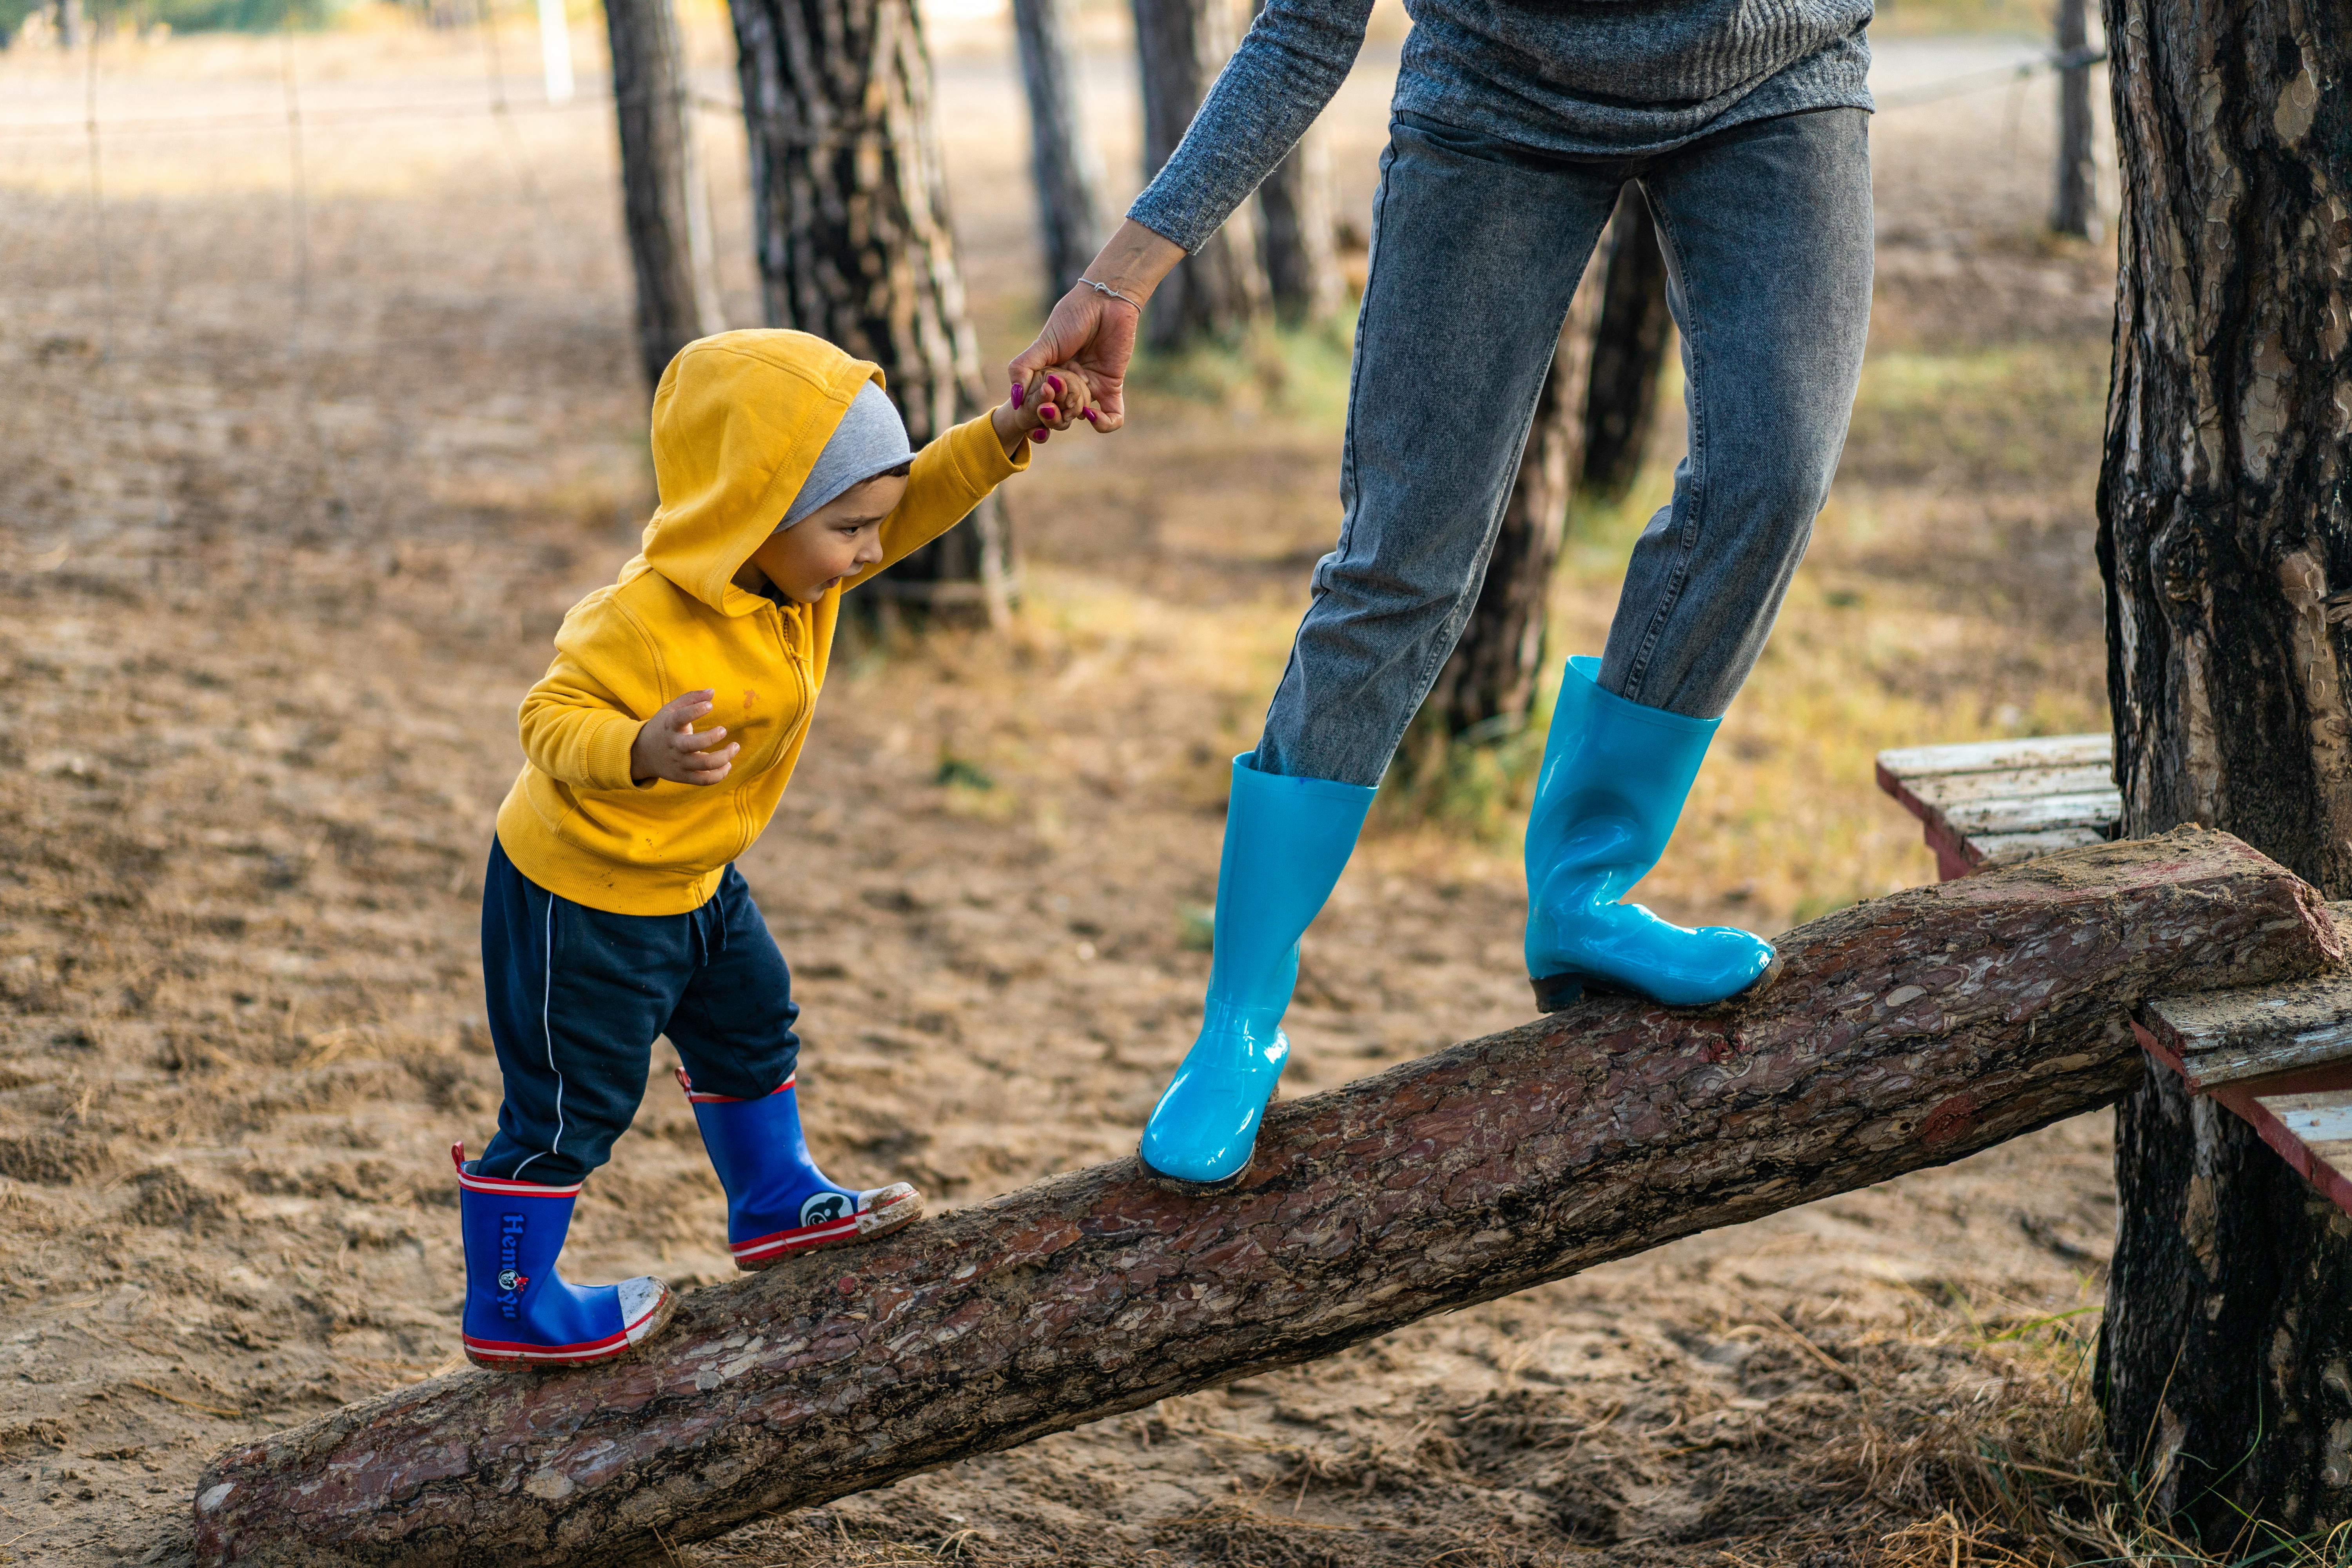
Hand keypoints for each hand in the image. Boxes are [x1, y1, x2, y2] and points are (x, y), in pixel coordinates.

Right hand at [630, 690, 736, 786]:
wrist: (642, 754)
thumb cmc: (663, 727)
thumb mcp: (670, 710)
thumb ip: (690, 698)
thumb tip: (712, 691)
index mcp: (669, 726)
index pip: (680, 718)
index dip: (695, 711)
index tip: (710, 705)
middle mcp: (674, 746)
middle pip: (691, 745)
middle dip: (711, 738)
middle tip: (723, 729)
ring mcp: (679, 763)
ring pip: (703, 765)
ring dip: (724, 757)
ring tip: (735, 746)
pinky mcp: (684, 776)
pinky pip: (704, 780)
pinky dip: (720, 774)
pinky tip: (728, 764)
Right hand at [1010, 291, 1136, 433]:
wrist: (1106, 302)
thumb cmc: (1072, 316)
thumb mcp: (1042, 343)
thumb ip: (1023, 368)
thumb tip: (1015, 400)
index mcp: (1047, 375)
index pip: (1037, 404)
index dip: (1034, 412)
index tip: (1036, 404)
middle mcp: (1067, 384)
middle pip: (1056, 415)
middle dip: (1052, 415)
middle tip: (1053, 400)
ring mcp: (1089, 387)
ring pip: (1079, 417)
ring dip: (1073, 414)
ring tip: (1073, 402)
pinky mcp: (1111, 386)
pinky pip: (1112, 417)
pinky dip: (1104, 423)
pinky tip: (1093, 414)